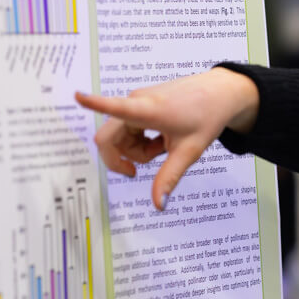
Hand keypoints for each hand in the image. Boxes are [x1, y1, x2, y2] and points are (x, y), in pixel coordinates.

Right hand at [75, 68, 258, 209]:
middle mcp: (137, 101)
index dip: (94, 103)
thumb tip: (158, 205)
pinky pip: (128, 129)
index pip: (117, 106)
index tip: (78, 95)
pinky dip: (141, 140)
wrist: (221, 93)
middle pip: (110, 138)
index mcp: (149, 110)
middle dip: (124, 157)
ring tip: (163, 147)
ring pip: (120, 136)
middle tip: (143, 168)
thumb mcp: (189, 152)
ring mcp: (137, 100)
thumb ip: (169, 178)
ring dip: (137, 149)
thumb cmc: (207, 117)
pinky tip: (161, 139)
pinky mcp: (139, 102)